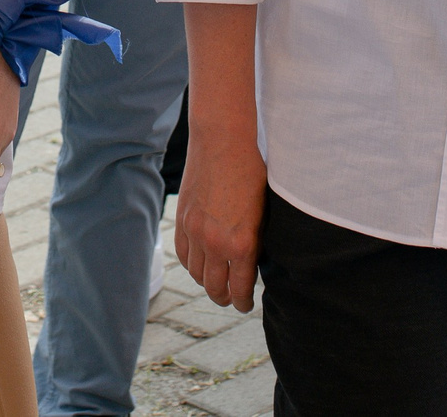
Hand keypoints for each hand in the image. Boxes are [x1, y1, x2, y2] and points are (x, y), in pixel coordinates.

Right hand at [175, 122, 266, 311]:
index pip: (241, 289)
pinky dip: (191, 264)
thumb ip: (256, 243)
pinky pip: (183, 255)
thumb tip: (253, 266)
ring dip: (206, 282)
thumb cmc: (252, 174)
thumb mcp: (264, 214)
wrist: (223, 143)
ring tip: (216, 282)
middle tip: (231, 299)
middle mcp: (216, 243)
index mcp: (243, 244)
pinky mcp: (182, 219)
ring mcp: (195, 232)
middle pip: (215, 288)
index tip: (245, 305)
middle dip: (225, 298)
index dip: (243, 302)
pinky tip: (200, 263)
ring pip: (196, 274)